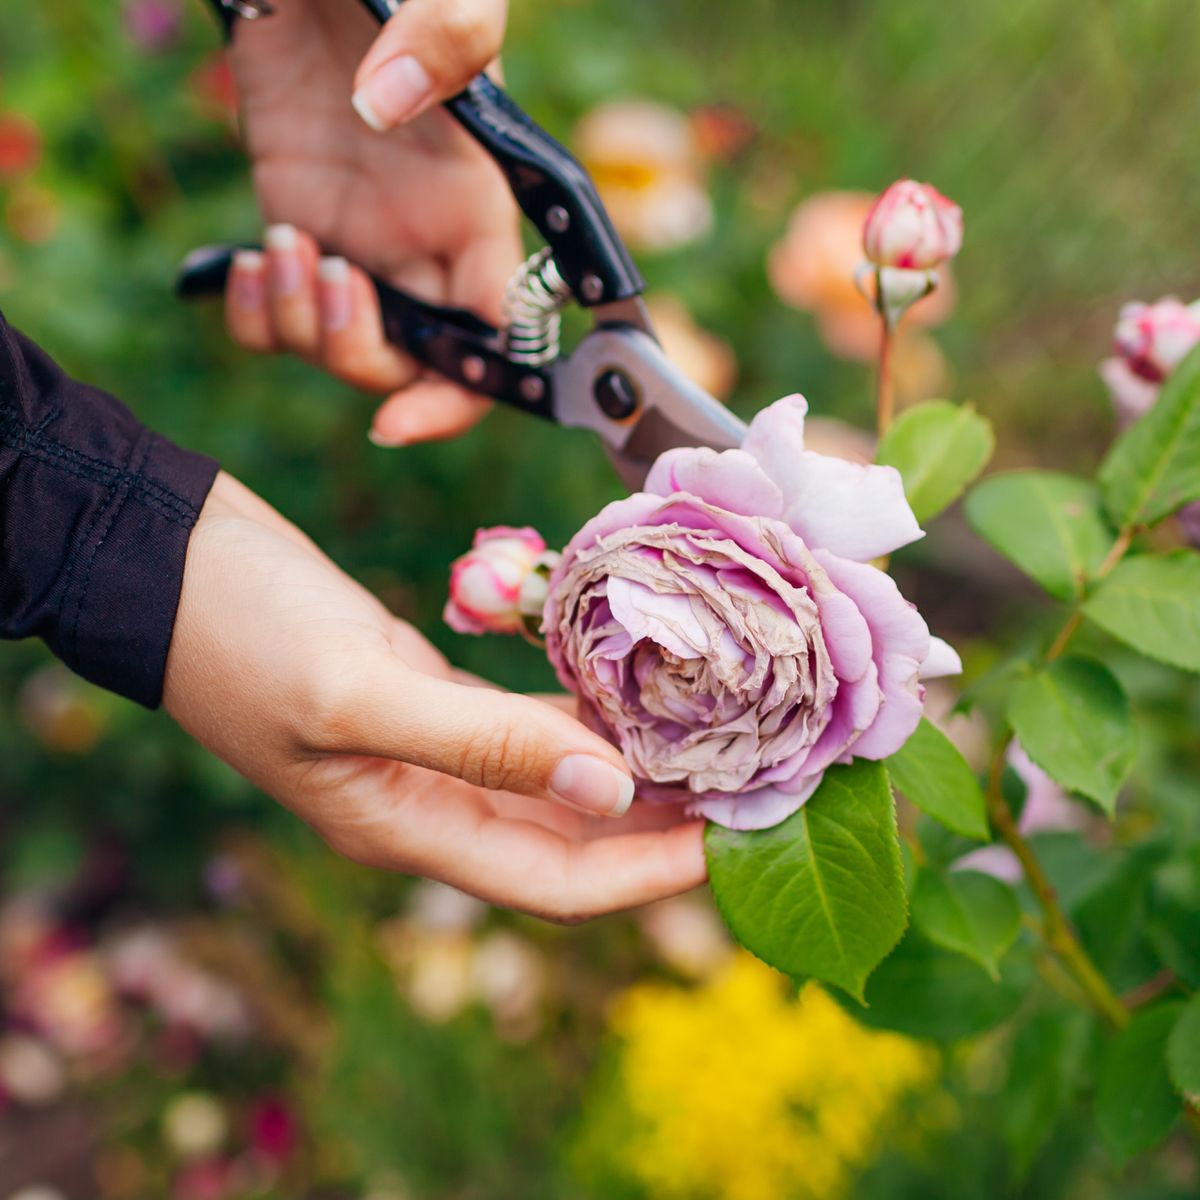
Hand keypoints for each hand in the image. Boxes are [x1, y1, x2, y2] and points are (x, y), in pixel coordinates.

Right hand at [163, 473, 705, 920]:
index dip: (653, 874)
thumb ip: (481, 745)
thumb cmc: (243, 631)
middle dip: (664, 823)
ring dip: (634, 761)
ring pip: (558, 775)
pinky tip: (636, 679)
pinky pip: (528, 718)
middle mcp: (431, 802)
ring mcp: (431, 749)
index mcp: (410, 827)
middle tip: (756, 783)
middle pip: (573, 838)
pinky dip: (583, 706)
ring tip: (721, 732)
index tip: (740, 839)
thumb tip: (609, 788)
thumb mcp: (356, 694)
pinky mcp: (430, 694)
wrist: (169, 559)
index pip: (559, 883)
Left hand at [224, 0, 518, 444]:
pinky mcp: (297, 234)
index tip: (399, 419)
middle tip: (328, 277)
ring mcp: (357, 248)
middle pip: (407, 369)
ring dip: (296, 325)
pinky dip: (253, 317)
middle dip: (358, 354)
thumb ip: (447, 40)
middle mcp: (421, 250)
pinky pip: (276, 322)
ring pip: (336, 354)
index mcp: (476, 216)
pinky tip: (245, 260)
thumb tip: (386, 103)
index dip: (459, 399)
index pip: (496, 343)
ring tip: (278, 242)